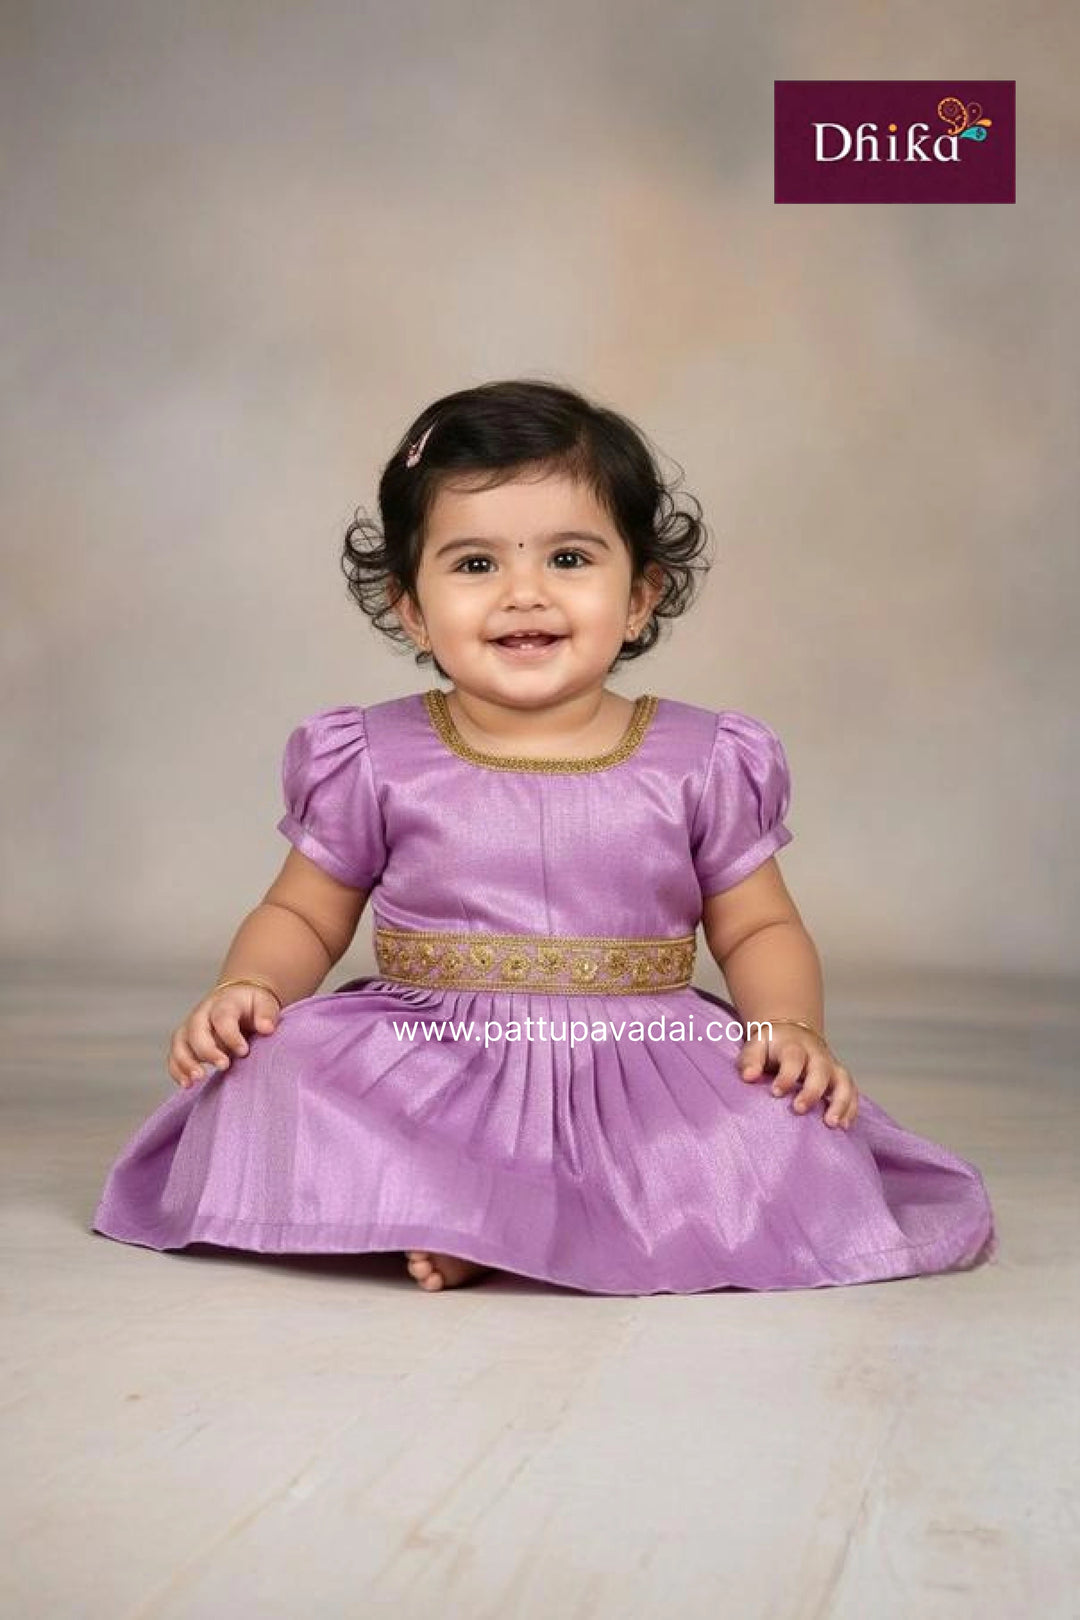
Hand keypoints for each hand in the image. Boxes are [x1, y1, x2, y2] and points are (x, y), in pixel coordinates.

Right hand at [168, 983, 280, 1088]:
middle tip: (224, 1066)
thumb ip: (267, 1014)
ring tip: (198, 1079)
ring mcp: (191, 1027)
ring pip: (180, 1043)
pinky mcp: (185, 1041)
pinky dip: (177, 1070)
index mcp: (224, 1003)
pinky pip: (174, 1056)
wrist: (238, 999)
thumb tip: (267, 1028)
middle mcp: (203, 1014)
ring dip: (186, 1062)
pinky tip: (187, 1084)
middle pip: (196, 1030)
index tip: (244, 1051)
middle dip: (207, 1050)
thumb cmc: (253, 1005)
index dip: (231, 1035)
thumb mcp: (265, 1003)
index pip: (222, 1017)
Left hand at [738, 1021, 858, 1128]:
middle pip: (821, 1070)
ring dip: (840, 1102)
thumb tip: (748, 1077)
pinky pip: (851, 1091)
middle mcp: (817, 1055)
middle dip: (812, 1091)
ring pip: (843, 1081)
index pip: (793, 1058)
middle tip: (799, 1109)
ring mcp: (831, 1066)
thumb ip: (750, 1060)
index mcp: (794, 1046)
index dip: (786, 1076)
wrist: (792, 1033)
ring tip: (832, 1124)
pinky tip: (844, 1126)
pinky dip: (850, 1108)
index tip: (775, 1093)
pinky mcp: (840, 1078)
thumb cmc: (770, 1046)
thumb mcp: (756, 1045)